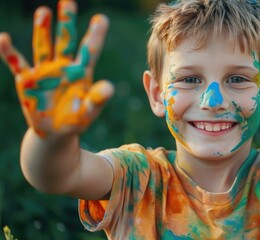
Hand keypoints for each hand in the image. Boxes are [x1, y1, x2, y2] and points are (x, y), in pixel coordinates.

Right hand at [0, 0, 113, 137]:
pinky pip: (16, 62)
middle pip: (65, 40)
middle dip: (67, 21)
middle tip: (69, 1)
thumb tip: (109, 87)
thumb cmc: (76, 120)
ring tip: (44, 12)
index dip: (96, 35)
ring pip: (43, 46)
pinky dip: (9, 52)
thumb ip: (97, 99)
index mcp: (81, 72)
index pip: (90, 50)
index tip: (102, 19)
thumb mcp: (89, 111)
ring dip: (42, 30)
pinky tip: (3, 38)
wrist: (55, 132)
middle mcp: (63, 67)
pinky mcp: (27, 80)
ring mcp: (44, 71)